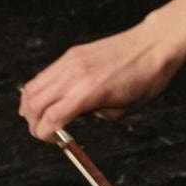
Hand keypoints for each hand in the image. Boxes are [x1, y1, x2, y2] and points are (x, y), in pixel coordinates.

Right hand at [18, 22, 185, 140]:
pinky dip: (39, 90)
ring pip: (32, 87)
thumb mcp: (121, 110)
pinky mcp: (71, 54)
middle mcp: (73, 75)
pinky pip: (44, 74)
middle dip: (33, 123)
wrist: (154, 45)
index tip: (52, 140)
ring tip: (40, 117)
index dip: (44, 134)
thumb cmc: (145, 80)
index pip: (50, 118)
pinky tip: (49, 99)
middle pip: (34, 103)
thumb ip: (92, 115)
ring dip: (30, 106)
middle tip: (44, 132)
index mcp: (88, 92)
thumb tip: (72, 117)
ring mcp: (69, 62)